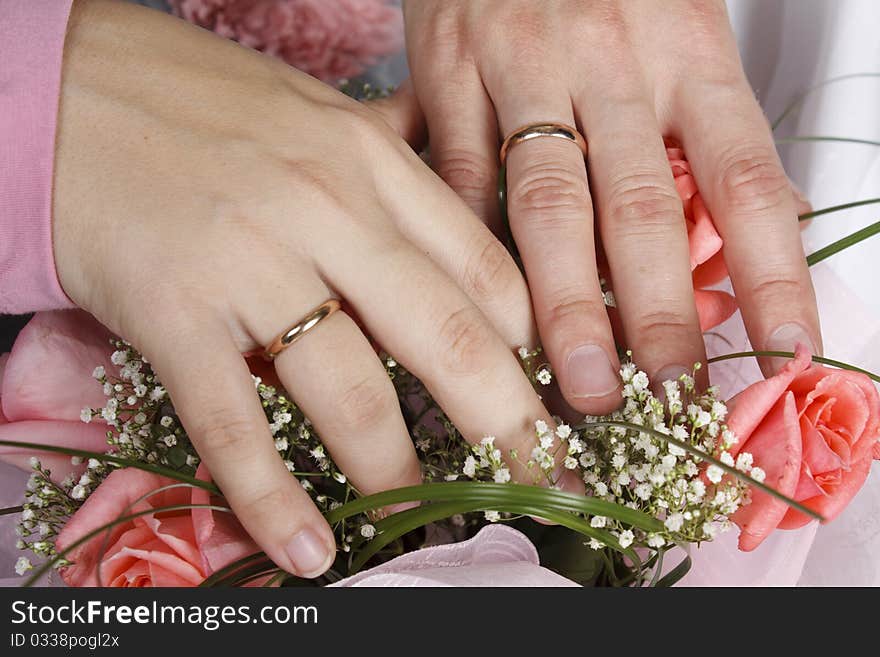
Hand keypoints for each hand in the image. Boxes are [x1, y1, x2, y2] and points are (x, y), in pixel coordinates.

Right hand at [54, 0, 561, 577]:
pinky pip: (233, 419)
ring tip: (425, 519)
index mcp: (374, 165)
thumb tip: (462, 226)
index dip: (533, 347)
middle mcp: (328, 211)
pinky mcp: (173, 310)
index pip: (486, 270)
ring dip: (398, 471)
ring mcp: (250, 263)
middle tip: (548, 484)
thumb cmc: (201, 105)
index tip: (552, 398)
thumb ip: (393, 174)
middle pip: (450, 336)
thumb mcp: (319, 119)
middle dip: (511, 426)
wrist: (66, 87)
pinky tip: (308, 546)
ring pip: (351, 389)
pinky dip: (271, 493)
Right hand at [404, 0, 820, 409]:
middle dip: (656, 310)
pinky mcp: (449, 69)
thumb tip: (755, 229)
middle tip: (667, 389)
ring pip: (550, 201)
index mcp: (688, 54)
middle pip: (641, 204)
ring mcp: (524, 65)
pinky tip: (482, 308)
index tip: (787, 349)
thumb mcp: (679, 32)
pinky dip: (473, 246)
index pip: (746, 178)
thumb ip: (704, 133)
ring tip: (582, 380)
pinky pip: (463, 174)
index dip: (774, 271)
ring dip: (566, 303)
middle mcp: (611, 61)